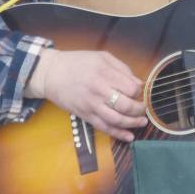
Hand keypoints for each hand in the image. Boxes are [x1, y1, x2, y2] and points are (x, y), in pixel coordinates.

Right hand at [26, 49, 147, 141]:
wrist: (51, 74)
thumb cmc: (77, 62)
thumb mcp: (102, 57)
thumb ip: (122, 68)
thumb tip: (139, 83)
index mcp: (104, 73)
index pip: (131, 88)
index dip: (139, 92)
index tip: (140, 92)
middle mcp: (98, 90)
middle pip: (126, 105)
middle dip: (139, 109)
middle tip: (143, 108)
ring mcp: (91, 105)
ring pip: (117, 120)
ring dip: (133, 123)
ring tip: (142, 122)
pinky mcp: (85, 116)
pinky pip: (104, 127)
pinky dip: (118, 134)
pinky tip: (129, 136)